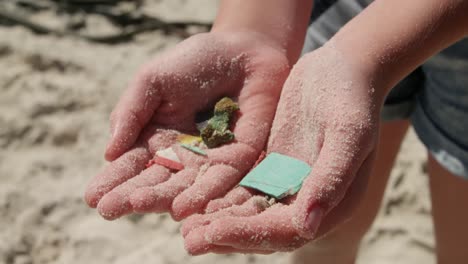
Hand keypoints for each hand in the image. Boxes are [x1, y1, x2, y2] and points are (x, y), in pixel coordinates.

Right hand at [84, 32, 289, 220]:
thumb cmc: (193, 63)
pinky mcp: (238, 160)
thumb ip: (131, 113)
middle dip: (131, 195)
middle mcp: (180, 157)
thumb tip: (109, 153)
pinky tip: (183, 207)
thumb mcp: (153, 80)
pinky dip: (203, 193)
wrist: (242, 53)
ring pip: (184, 186)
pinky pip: (221, 180)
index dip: (112, 181)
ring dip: (162, 198)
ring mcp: (209, 161)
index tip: (92, 197)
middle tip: (108, 208)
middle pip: (154, 182)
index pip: (131, 166)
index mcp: (155, 140)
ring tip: (139, 204)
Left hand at [182, 44, 382, 253]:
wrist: (343, 68)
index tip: (214, 231)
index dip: (250, 233)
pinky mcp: (273, 165)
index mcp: (334, 202)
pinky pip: (244, 186)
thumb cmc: (352, 98)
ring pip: (250, 210)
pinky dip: (222, 196)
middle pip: (264, 227)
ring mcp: (289, 183)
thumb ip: (331, 179)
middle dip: (227, 234)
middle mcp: (310, 200)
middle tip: (190, 240)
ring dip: (219, 221)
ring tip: (186, 228)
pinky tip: (197, 198)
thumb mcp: (347, 135)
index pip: (286, 230)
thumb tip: (307, 227)